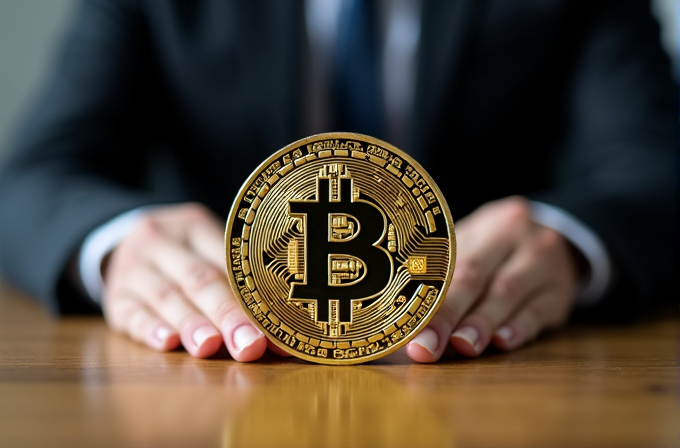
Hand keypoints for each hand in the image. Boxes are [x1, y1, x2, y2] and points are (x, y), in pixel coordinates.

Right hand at [102, 203, 286, 359]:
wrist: (119, 241)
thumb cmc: (182, 254)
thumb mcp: (205, 249)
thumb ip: (238, 283)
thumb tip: (283, 330)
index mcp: (194, 226)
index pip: (228, 261)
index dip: (256, 296)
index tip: (280, 328)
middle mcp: (162, 242)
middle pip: (199, 279)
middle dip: (226, 314)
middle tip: (249, 345)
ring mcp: (133, 268)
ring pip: (166, 296)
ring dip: (191, 324)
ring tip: (210, 347)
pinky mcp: (115, 296)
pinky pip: (130, 313)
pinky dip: (150, 329)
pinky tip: (168, 343)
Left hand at [406, 196, 577, 361]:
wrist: (561, 237)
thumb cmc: (497, 250)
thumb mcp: (474, 245)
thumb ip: (444, 274)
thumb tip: (404, 317)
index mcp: (482, 225)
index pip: (449, 261)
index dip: (426, 296)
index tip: (406, 327)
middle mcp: (513, 237)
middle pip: (474, 276)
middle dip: (447, 315)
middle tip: (426, 346)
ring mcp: (541, 263)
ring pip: (506, 293)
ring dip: (481, 324)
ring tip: (462, 347)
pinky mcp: (560, 293)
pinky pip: (538, 311)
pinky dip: (517, 329)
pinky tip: (502, 343)